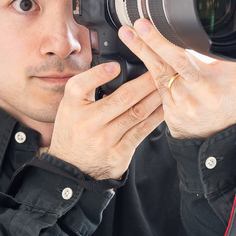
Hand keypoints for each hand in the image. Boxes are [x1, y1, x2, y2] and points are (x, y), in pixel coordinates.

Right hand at [48, 61, 164, 180]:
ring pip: (137, 113)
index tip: (116, 66)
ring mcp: (105, 140)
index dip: (99, 73)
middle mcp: (87, 124)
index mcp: (72, 108)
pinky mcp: (119, 154)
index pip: (80, 85)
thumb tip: (114, 68)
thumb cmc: (74, 131)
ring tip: (167, 85)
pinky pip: (142, 131)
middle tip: (159, 69)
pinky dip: (155, 117)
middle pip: (122, 98)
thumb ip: (87, 86)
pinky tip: (164, 107)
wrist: (71, 169)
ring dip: (155, 97)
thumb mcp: (69, 107)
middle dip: (145, 82)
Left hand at [118, 18, 235, 139]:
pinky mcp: (166, 113)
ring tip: (128, 35)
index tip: (145, 27)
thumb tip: (228, 31)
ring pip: (156, 75)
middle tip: (130, 28)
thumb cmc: (228, 100)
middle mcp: (188, 96)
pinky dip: (145, 73)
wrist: (221, 133)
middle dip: (144, 44)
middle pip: (162, 65)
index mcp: (205, 83)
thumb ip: (229, 54)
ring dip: (141, 53)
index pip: (180, 59)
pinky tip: (138, 55)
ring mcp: (175, 106)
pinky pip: (155, 89)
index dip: (161, 43)